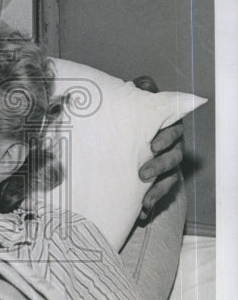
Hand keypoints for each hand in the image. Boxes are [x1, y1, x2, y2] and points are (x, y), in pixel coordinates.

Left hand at [133, 75, 184, 215]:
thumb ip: (139, 92)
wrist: (124, 137)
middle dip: (160, 166)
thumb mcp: (134, 103)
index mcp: (166, 128)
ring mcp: (167, 167)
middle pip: (174, 158)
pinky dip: (151, 206)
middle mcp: (171, 148)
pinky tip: (141, 216)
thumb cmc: (131, 117)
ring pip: (169, 180)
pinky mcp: (160, 183)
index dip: (166, 138)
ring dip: (157, 191)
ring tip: (143, 202)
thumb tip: (139, 83)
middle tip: (142, 174)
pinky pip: (159, 197)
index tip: (152, 145)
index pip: (173, 132)